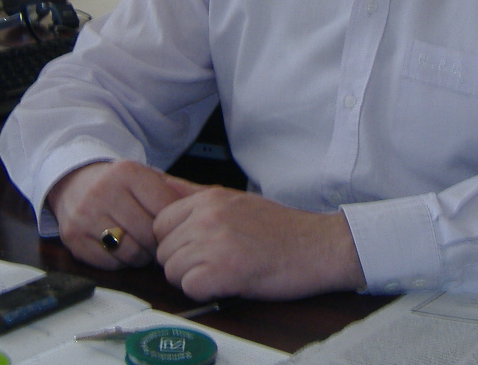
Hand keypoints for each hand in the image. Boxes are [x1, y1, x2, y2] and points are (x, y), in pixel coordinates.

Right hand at [48, 160, 184, 268]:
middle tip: (159, 242)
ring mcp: (85, 215)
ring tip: (140, 244)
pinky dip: (119, 262)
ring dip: (140, 255)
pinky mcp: (72, 237)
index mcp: (127, 172)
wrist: (74, 181)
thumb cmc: (120, 184)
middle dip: (158, 243)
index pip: (164, 210)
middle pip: (148, 234)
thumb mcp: (147, 178)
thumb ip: (178, 191)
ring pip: (130, 252)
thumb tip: (212, 200)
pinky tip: (120, 248)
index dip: (174, 225)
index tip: (175, 228)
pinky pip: (108, 263)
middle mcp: (103, 191)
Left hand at [153, 179, 365, 300]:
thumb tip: (159, 184)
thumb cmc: (281, 228)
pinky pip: (190, 288)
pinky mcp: (224, 271)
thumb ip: (197, 197)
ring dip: (194, 279)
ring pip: (173, 271)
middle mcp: (208, 216)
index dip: (175, 242)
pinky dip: (206, 292)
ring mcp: (215, 242)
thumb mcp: (236, 200)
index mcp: (209, 198)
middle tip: (215, 263)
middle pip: (164, 250)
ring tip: (225, 272)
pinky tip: (228, 283)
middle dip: (183, 263)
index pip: (160, 224)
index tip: (197, 248)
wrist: (317, 246)